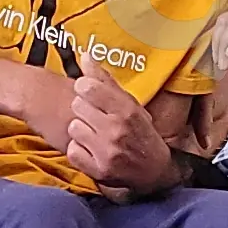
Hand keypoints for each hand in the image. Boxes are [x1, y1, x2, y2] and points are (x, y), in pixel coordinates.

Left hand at [63, 71, 175, 192]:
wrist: (155, 171)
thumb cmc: (140, 132)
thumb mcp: (130, 103)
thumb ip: (105, 79)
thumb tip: (85, 55)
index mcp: (126, 110)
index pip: (88, 87)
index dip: (85, 88)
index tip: (89, 93)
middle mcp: (116, 130)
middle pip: (77, 106)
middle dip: (84, 110)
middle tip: (96, 118)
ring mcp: (107, 152)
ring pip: (73, 128)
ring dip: (81, 130)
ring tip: (95, 134)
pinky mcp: (99, 170)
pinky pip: (72, 151)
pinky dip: (79, 150)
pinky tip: (92, 149)